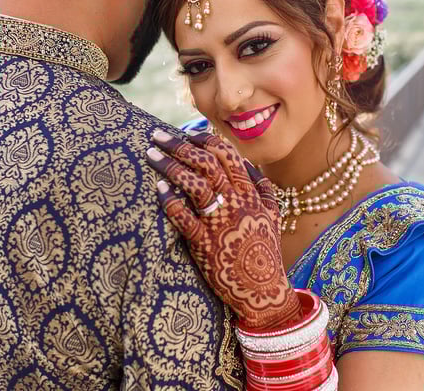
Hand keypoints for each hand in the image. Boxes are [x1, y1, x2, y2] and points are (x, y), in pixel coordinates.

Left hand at [147, 130, 301, 329]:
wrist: (263, 290)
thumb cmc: (265, 252)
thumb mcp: (273, 215)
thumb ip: (263, 188)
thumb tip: (249, 165)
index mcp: (250, 193)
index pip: (226, 155)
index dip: (204, 140)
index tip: (186, 134)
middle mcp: (235, 202)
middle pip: (205, 163)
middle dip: (179, 145)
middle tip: (157, 135)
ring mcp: (219, 222)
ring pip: (193, 183)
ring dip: (169, 165)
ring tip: (150, 155)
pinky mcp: (204, 243)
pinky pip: (183, 216)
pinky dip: (170, 199)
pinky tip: (158, 188)